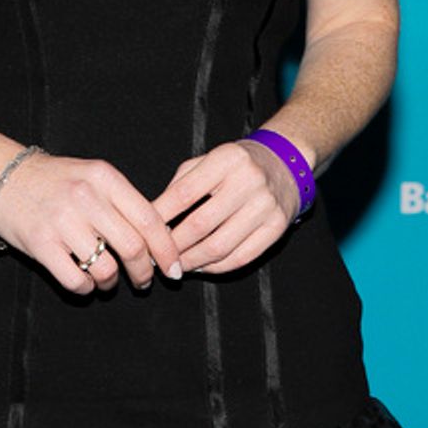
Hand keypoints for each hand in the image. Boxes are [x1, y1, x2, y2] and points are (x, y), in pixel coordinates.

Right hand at [0, 151, 184, 294]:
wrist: (4, 175)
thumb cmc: (56, 181)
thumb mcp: (93, 177)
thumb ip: (124, 202)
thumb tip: (159, 239)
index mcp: (105, 178)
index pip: (149, 219)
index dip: (167, 249)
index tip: (174, 267)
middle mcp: (85, 197)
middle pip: (133, 247)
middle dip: (145, 271)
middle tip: (144, 280)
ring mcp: (61, 220)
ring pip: (106, 269)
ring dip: (112, 283)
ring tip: (108, 281)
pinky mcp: (40, 242)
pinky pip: (75, 280)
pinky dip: (85, 289)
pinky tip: (84, 283)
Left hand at [150, 140, 298, 273]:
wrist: (284, 164)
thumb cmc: (235, 165)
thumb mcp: (207, 160)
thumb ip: (181, 183)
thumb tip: (154, 218)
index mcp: (226, 159)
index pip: (183, 193)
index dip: (161, 217)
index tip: (143, 232)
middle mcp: (248, 181)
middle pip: (200, 225)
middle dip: (173, 246)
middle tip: (156, 257)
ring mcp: (266, 206)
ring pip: (220, 246)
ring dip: (192, 261)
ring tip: (176, 265)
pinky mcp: (277, 227)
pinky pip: (242, 257)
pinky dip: (217, 268)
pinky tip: (202, 266)